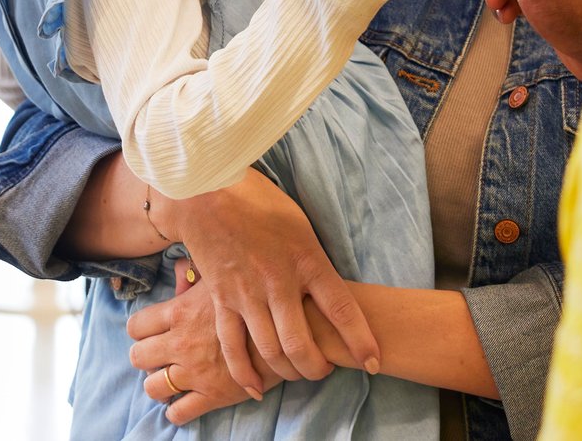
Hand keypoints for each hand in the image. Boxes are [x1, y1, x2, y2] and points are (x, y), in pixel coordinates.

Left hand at [128, 264, 282, 425]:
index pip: (137, 325)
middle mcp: (182, 343)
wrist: (299, 322)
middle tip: (163, 354)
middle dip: (147, 357)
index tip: (153, 331)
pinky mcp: (213, 395)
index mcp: (182, 312)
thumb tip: (180, 269)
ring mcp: (195, 371)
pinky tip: (188, 402)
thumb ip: (198, 275)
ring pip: (153, 388)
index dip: (141, 330)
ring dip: (160, 384)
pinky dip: (177, 411)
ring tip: (175, 379)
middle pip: (138, 357)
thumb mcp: (226, 275)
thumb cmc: (264, 292)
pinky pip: (179, 413)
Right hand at [156, 168, 380, 394]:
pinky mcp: (222, 300)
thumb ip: (314, 261)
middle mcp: (280, 282)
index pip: (342, 309)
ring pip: (271, 351)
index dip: (360, 341)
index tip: (373, 361)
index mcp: (308, 260)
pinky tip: (256, 387)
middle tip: (326, 370)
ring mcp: (248, 294)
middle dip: (318, 367)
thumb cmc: (262, 204)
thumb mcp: (302, 226)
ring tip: (300, 373)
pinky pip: (233, 346)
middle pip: (302, 343)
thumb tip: (329, 289)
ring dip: (288, 371)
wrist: (208, 194)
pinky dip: (245, 372)